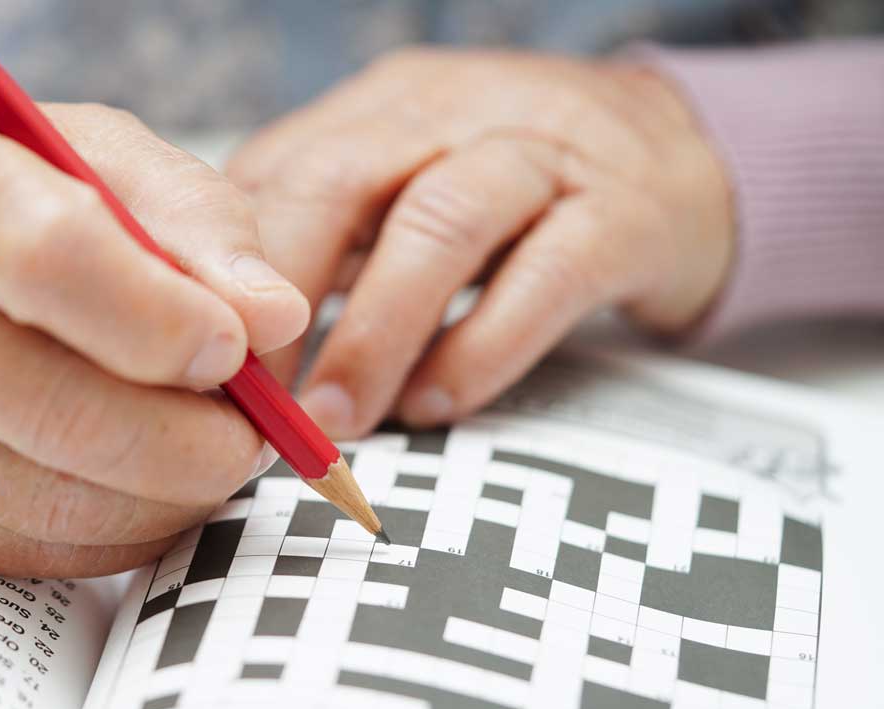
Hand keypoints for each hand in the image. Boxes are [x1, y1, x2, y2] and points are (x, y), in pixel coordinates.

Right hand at [0, 94, 307, 576]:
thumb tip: (274, 322)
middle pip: (53, 409)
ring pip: (49, 504)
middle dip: (188, 443)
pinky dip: (116, 534)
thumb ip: (203, 229)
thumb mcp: (123, 170)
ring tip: (204, 455)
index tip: (235, 351)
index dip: (163, 322)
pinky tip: (142, 488)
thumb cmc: (39, 204)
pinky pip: (29, 553)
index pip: (52, 259)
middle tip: (252, 435)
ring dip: (165, 498)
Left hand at [227, 49, 732, 437]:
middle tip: (254, 399)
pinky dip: (484, 345)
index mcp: (382, 112)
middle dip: (282, 295)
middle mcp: (453, 115)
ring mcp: (543, 154)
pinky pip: (548, 273)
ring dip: (374, 332)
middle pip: (342, 181)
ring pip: (440, 221)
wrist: (684, 158)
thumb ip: (328, 236)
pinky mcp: (624, 212)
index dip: (225, 269)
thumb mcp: (410, 186)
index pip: (278, 171)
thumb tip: (229, 331)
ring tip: (336, 420)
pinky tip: (440, 403)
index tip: (201, 360)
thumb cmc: (516, 194)